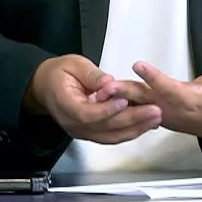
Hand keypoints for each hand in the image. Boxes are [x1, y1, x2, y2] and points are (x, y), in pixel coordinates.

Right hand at [27, 54, 161, 144]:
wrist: (45, 87)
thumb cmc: (59, 73)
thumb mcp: (73, 64)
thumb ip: (91, 75)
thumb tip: (109, 83)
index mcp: (65, 104)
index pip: (87, 113)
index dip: (107, 110)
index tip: (125, 101)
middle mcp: (73, 123)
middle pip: (104, 127)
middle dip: (131, 120)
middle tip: (154, 110)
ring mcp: (82, 132)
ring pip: (111, 136)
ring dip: (135, 129)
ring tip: (155, 119)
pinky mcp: (90, 133)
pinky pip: (111, 137)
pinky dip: (129, 132)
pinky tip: (146, 125)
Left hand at [95, 49, 201, 142]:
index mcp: (188, 100)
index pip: (168, 88)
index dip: (153, 77)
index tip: (138, 64)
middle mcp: (170, 109)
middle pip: (145, 99)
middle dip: (125, 92)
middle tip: (106, 85)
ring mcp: (161, 115)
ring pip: (136, 106)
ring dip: (117, 100)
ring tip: (97, 92)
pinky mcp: (154, 117)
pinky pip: (135, 111)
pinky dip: (120, 106)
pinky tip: (103, 99)